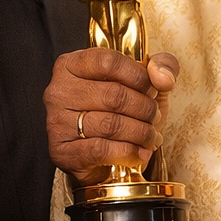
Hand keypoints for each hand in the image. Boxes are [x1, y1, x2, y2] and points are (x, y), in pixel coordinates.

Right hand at [45, 48, 178, 186]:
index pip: (108, 61)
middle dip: (144, 109)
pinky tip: (139, 153)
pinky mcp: (62, 151)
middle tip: (154, 117)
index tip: (151, 89)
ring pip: (110, 124)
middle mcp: (59, 90)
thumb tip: (163, 78)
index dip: (138, 76)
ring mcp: (57, 121)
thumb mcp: (143, 83)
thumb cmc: (119, 114)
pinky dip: (128, 152)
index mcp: (72, 64)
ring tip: (151, 137)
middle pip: (114, 95)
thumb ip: (160, 66)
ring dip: (141, 133)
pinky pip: (102, 150)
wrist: (101, 159)